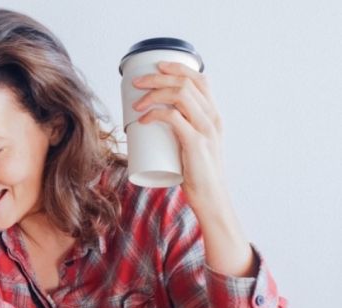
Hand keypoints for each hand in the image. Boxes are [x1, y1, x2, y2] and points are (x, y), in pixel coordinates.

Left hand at [132, 61, 256, 277]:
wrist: (210, 198)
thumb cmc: (196, 173)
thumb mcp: (191, 146)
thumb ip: (180, 131)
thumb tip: (153, 122)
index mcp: (214, 115)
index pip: (200, 80)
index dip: (178, 68)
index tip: (156, 66)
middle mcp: (212, 118)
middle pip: (186, 83)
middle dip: (158, 77)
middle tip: (136, 83)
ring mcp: (206, 129)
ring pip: (179, 95)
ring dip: (154, 92)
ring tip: (136, 103)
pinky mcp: (195, 143)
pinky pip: (173, 118)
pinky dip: (155, 113)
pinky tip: (143, 118)